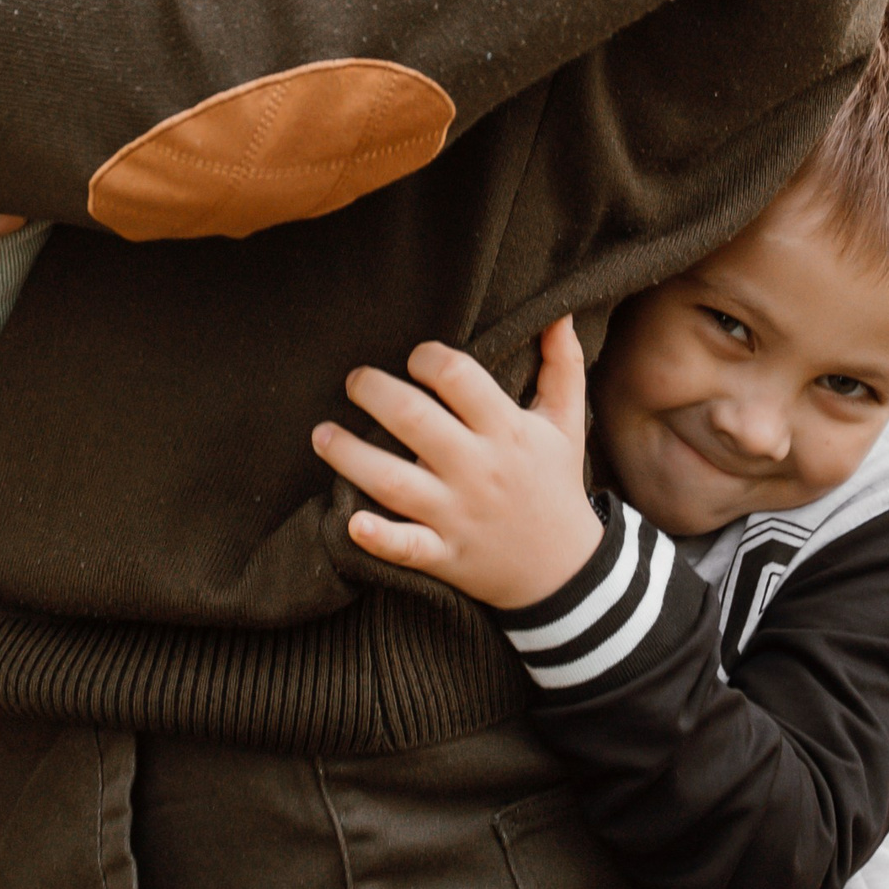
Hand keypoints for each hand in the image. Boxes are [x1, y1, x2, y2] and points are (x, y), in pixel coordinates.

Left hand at [313, 319, 603, 609]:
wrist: (565, 572)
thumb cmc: (555, 485)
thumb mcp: (567, 424)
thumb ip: (562, 367)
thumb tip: (559, 316)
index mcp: (507, 430)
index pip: (458, 377)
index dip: (427, 357)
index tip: (415, 358)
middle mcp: (479, 469)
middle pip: (413, 419)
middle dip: (373, 391)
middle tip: (354, 381)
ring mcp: (457, 514)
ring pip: (392, 481)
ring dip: (350, 455)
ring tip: (321, 435)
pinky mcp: (444, 554)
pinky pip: (405, 546)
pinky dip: (377, 537)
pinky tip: (350, 522)